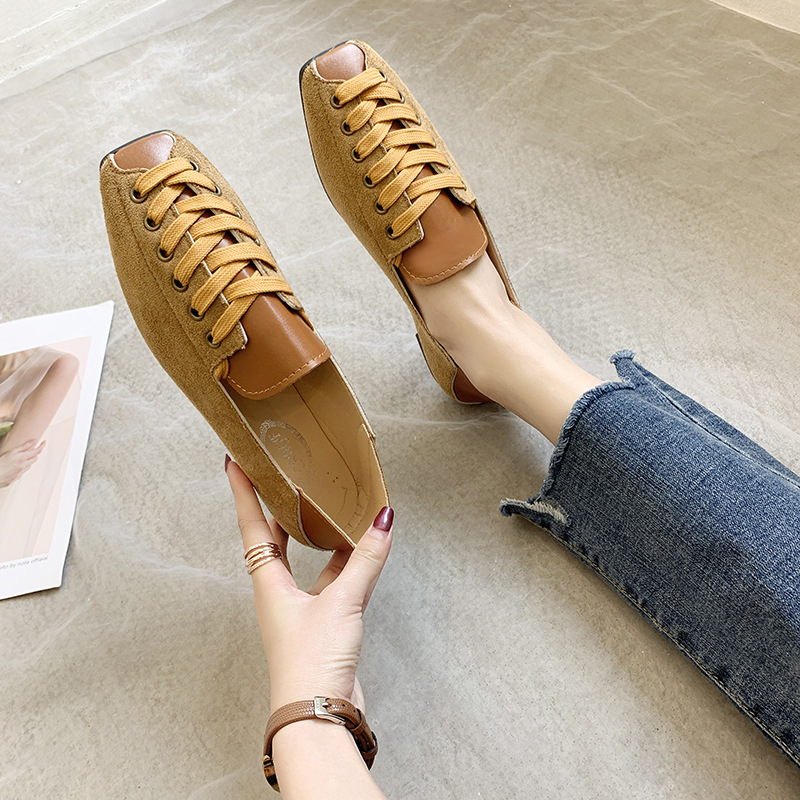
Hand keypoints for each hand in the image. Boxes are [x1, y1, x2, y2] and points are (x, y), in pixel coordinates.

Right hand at [0, 440, 44, 487]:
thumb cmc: (0, 463)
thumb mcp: (11, 452)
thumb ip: (23, 447)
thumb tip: (34, 441)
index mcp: (22, 458)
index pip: (37, 451)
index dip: (42, 446)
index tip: (44, 442)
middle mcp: (23, 466)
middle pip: (35, 458)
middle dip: (34, 453)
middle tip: (31, 450)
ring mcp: (20, 473)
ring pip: (30, 465)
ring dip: (29, 460)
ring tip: (23, 457)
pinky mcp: (16, 478)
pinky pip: (23, 471)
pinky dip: (23, 467)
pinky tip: (16, 466)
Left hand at [225, 457, 392, 712]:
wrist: (317, 714)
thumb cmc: (311, 663)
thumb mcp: (342, 602)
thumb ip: (365, 560)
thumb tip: (382, 521)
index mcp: (269, 583)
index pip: (253, 526)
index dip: (243, 493)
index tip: (233, 462)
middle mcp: (279, 593)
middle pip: (274, 539)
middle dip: (278, 508)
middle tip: (283, 477)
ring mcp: (299, 609)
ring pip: (305, 559)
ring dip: (316, 535)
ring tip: (330, 507)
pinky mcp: (321, 623)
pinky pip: (330, 581)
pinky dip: (344, 563)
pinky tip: (360, 552)